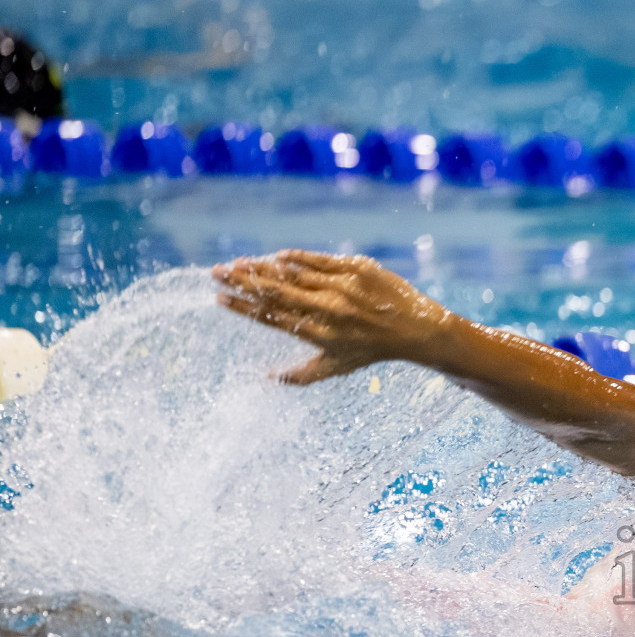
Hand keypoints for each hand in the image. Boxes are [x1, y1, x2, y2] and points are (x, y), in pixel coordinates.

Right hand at [212, 249, 460, 384]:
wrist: (416, 329)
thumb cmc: (371, 351)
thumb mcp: (337, 367)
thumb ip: (301, 375)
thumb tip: (267, 380)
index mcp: (320, 334)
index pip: (273, 318)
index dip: (243, 308)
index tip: (218, 298)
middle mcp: (330, 311)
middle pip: (276, 293)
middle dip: (242, 282)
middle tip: (215, 273)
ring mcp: (343, 287)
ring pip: (294, 273)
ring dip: (263, 267)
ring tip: (238, 263)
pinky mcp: (357, 269)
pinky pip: (320, 260)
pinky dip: (297, 258)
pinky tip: (277, 257)